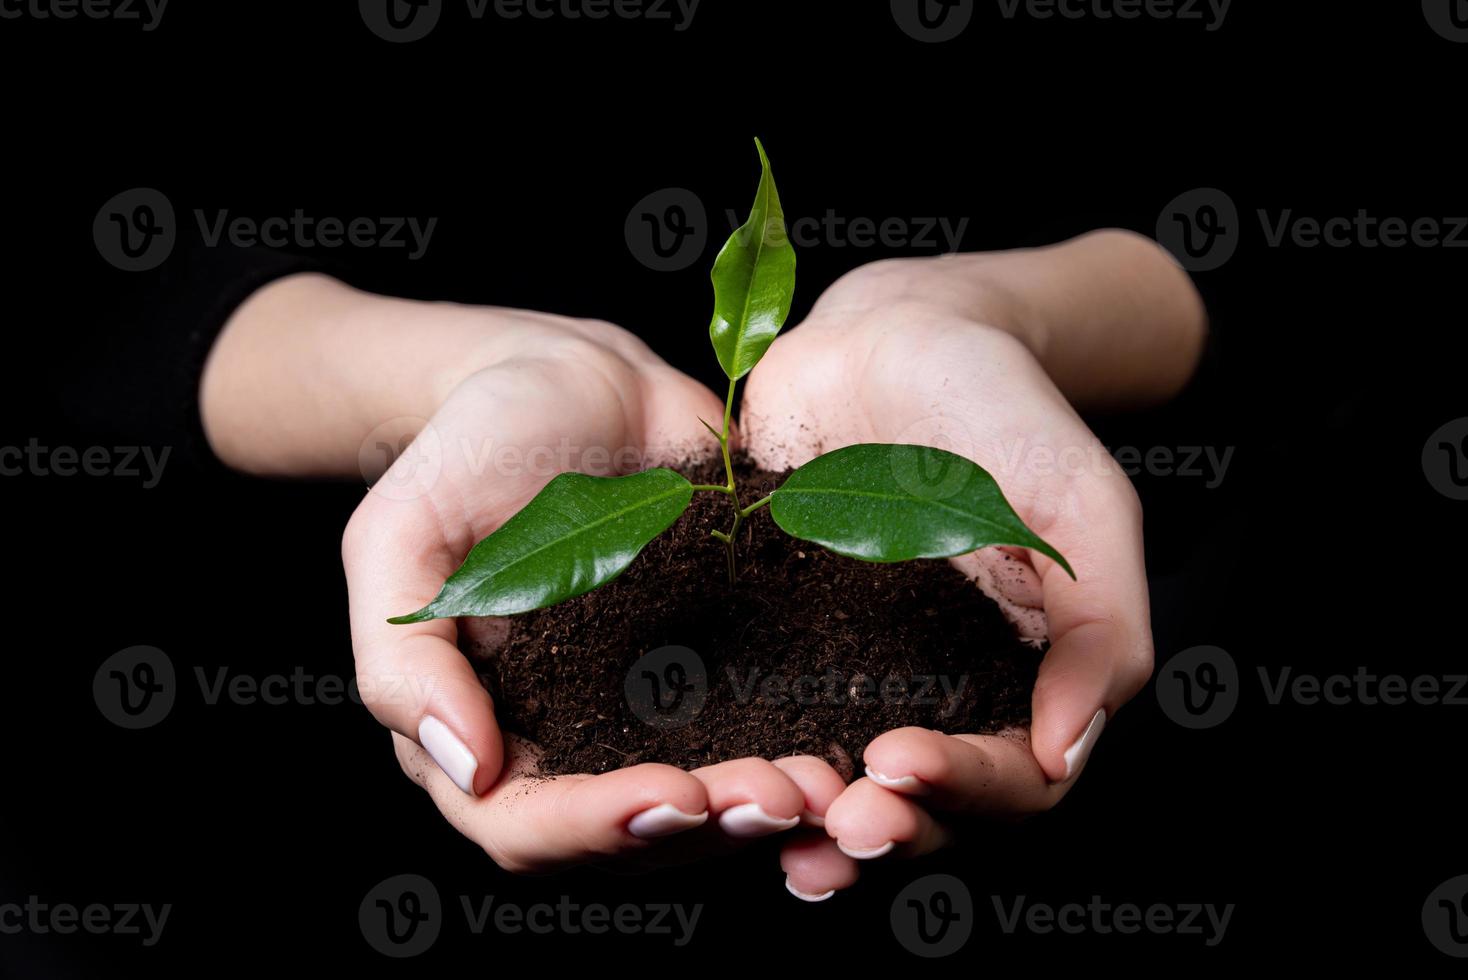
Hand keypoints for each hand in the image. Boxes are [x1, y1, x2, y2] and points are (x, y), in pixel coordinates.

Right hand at [325, 298, 842, 871]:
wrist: (568, 377)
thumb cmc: (466, 449)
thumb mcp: (401, 537)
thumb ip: (405, 659)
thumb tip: (468, 770)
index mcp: (482, 727)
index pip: (527, 825)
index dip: (600, 828)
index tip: (678, 795)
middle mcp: (567, 739)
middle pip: (631, 833)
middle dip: (707, 828)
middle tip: (783, 796)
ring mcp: (647, 708)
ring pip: (705, 802)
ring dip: (762, 807)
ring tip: (823, 782)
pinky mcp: (716, 665)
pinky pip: (755, 730)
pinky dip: (795, 745)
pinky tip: (846, 738)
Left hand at [739, 232, 1204, 897]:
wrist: (891, 332)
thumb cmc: (1003, 406)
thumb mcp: (1080, 503)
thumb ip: (1102, 624)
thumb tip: (1066, 752)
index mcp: (1024, 675)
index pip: (1017, 780)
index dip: (969, 791)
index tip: (906, 763)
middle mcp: (939, 690)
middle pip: (927, 809)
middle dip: (889, 827)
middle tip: (843, 820)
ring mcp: (855, 670)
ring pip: (844, 783)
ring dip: (818, 824)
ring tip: (783, 826)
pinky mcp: (778, 641)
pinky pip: (766, 717)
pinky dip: (749, 760)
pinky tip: (715, 782)